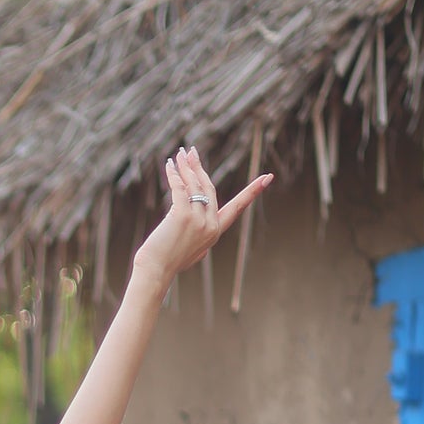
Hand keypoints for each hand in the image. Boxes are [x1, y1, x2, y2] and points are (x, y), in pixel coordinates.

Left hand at [134, 145, 269, 283]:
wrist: (155, 272)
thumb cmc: (168, 262)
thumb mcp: (192, 250)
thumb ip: (199, 236)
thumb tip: (199, 227)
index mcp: (216, 232)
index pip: (237, 207)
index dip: (252, 192)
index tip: (268, 177)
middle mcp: (211, 225)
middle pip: (209, 188)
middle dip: (200, 167)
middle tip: (192, 152)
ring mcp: (198, 220)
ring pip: (195, 186)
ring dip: (187, 167)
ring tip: (180, 154)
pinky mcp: (182, 216)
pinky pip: (180, 189)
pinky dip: (174, 175)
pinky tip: (169, 166)